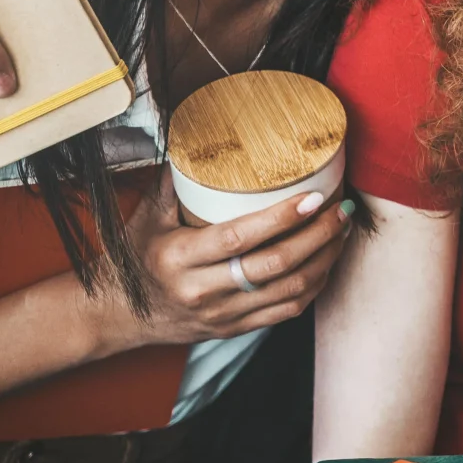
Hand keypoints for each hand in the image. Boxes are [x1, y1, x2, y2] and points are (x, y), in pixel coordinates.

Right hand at [88, 176, 355, 352]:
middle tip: (340, 210)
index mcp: (180, 257)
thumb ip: (175, 180)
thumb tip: (200, 133)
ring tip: (342, 231)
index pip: (239, 237)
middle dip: (317, 236)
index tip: (314, 197)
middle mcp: (202, 289)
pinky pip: (286, 312)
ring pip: (288, 291)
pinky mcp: (234, 329)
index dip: (282, 218)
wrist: (120, 313)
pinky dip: (313, 287)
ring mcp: (221, 314)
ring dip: (324, 260)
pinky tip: (326, 263)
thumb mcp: (147, 216)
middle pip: (275, 265)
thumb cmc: (138, 256)